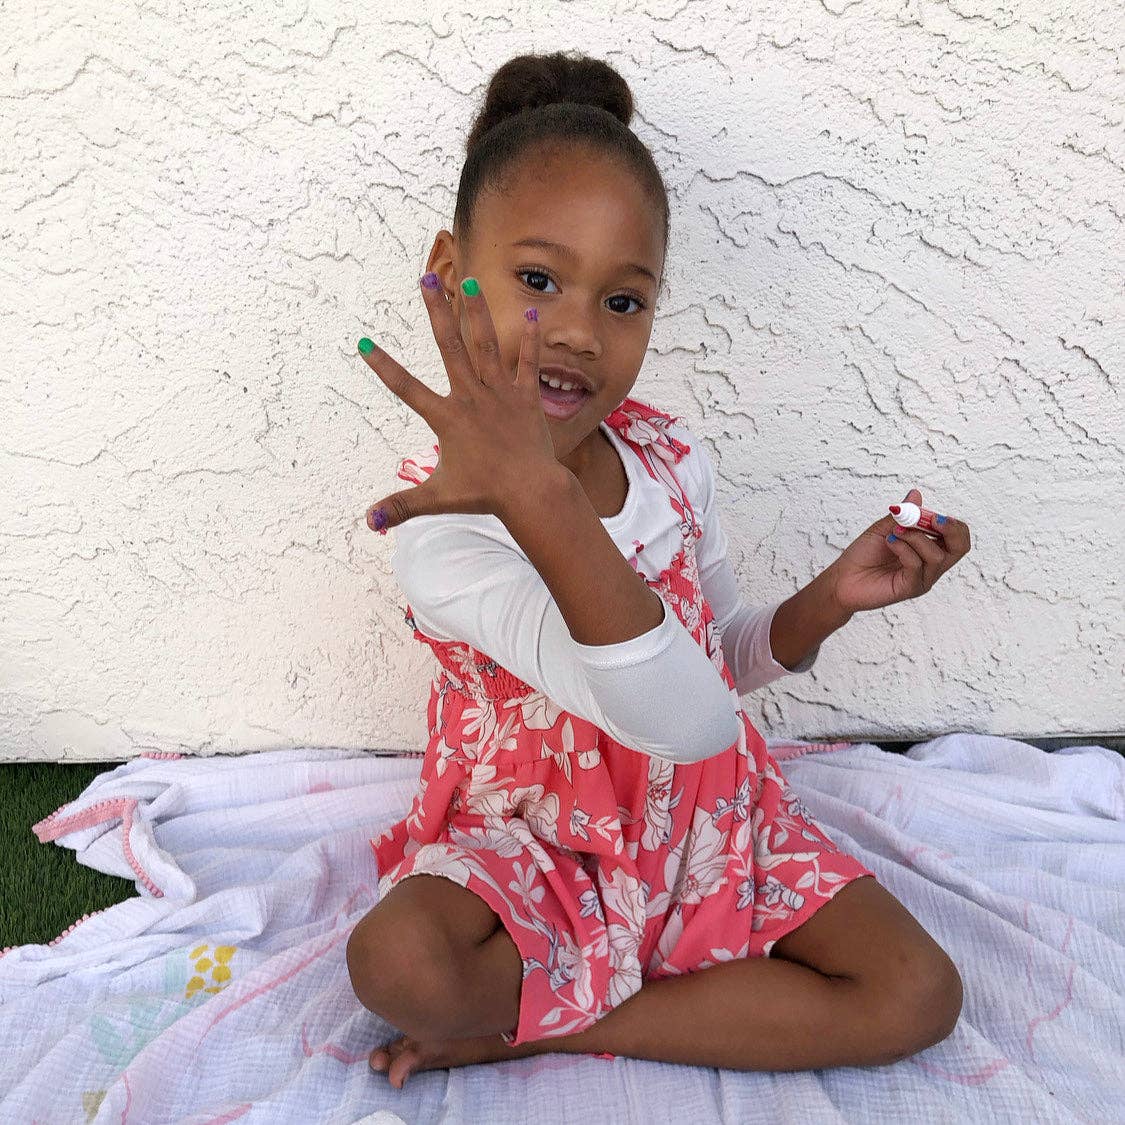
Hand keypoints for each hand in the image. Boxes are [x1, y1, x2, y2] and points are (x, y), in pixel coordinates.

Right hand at [357, 275, 557, 530]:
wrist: (531, 492)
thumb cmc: (484, 495)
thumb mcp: (436, 498)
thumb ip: (401, 506)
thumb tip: (368, 522)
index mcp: (448, 418)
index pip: (407, 388)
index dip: (383, 367)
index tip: (364, 342)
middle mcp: (472, 397)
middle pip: (449, 346)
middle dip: (436, 311)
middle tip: (425, 279)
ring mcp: (501, 394)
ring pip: (487, 344)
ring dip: (477, 311)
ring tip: (470, 280)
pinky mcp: (526, 397)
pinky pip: (527, 362)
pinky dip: (529, 340)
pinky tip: (532, 314)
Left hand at [821, 488, 970, 614]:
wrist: (842, 578)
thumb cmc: (863, 555)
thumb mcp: (883, 529)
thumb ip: (902, 515)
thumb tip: (915, 494)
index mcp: (928, 549)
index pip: (957, 537)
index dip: (952, 524)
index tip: (934, 515)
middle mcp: (930, 565)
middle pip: (960, 548)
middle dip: (951, 530)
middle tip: (933, 519)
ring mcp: (922, 578)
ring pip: (937, 556)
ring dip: (915, 537)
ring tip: (894, 532)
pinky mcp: (909, 588)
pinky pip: (916, 565)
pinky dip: (904, 549)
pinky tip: (889, 542)